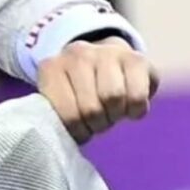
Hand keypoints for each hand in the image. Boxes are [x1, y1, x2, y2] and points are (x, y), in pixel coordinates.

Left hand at [37, 36, 158, 143]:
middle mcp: (77, 55)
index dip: (78, 130)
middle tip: (98, 121)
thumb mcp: (61, 100)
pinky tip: (130, 108)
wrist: (108, 60)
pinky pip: (137, 94)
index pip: (66, 113)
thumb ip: (56, 115)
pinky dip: (136, 110)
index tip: (82, 130)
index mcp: (52, 68)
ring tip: (112, 113)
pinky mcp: (135, 58)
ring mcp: (106, 52)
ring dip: (116, 115)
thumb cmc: (81, 91)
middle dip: (97, 123)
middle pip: (91, 108)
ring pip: (114, 97)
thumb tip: (59, 136)